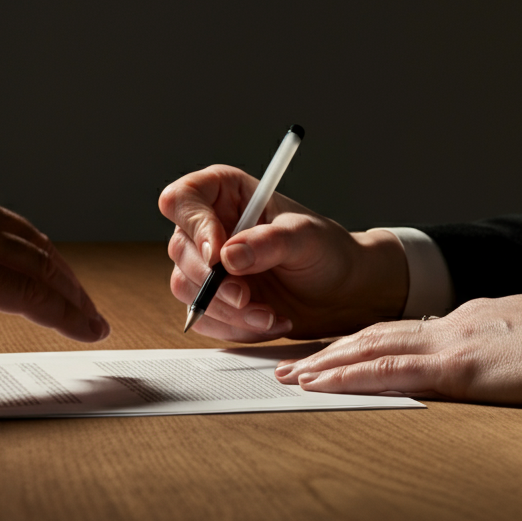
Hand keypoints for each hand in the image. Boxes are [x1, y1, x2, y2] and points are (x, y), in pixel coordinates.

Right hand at [0, 160, 108, 342]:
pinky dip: (62, 310)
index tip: (45, 271)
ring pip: (39, 265)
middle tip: (81, 299)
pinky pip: (29, 293)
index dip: (27, 250)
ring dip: (70, 295)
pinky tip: (80, 325)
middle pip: (28, 241)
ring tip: (90, 318)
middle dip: (59, 273)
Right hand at [159, 164, 407, 340]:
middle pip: (180, 249)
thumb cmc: (327, 252)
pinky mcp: (209, 298)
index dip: (194, 226)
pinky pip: (201, 316)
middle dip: (213, 281)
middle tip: (246, 297)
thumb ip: (269, 242)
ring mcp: (204, 264)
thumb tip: (229, 255)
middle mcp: (207, 226)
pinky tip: (265, 322)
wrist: (341, 293)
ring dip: (225, 310)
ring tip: (267, 315)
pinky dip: (232, 327)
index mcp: (224, 193)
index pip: (182, 199)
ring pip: (185, 287)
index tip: (219, 255)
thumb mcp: (307, 238)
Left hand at [274, 295, 521, 403]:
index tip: (323, 353)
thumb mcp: (519, 340)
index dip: (354, 342)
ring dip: (324, 362)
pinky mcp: (459, 370)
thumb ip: (487, 345)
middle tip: (287, 365)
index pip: (395, 332)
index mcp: (463, 323)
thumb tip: (473, 356)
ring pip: (370, 348)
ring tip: (290, 376)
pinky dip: (349, 376)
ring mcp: (451, 346)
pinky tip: (320, 385)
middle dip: (326, 351)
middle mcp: (449, 328)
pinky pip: (392, 372)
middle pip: (372, 336)